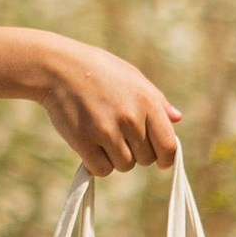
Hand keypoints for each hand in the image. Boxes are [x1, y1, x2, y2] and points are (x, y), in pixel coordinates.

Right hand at [35, 39, 179, 176]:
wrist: (59, 67)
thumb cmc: (98, 70)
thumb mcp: (133, 78)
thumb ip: (156, 100)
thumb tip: (177, 119)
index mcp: (147, 101)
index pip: (167, 145)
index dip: (166, 158)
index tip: (161, 161)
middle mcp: (130, 118)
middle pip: (145, 159)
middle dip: (136, 153)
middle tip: (120, 137)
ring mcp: (106, 130)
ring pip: (124, 165)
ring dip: (115, 158)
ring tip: (103, 137)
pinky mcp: (84, 141)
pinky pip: (101, 169)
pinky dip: (97, 164)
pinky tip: (91, 147)